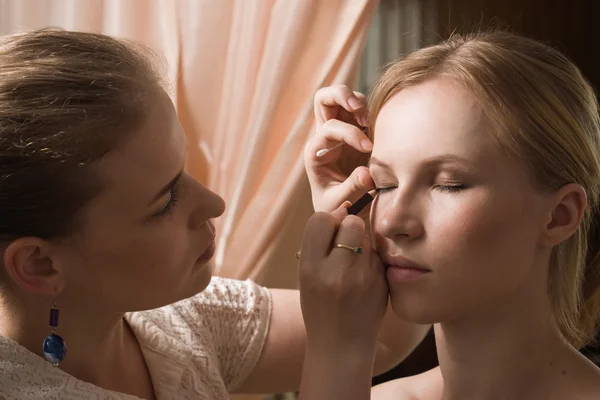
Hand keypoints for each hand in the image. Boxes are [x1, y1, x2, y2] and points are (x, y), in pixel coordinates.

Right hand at [298, 203, 387, 352]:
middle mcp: (336, 272)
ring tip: (354, 263)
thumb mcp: (306, 276)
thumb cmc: (320, 306)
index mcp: (311, 268)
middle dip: (349, 226)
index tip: (330, 230)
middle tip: (345, 243)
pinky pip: (378, 255)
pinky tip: (364, 278)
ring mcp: (362, 278)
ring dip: (362, 242)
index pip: (321, 219)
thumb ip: (319, 244)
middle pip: (351, 222)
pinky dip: (372, 259)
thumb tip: (344, 209)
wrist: (341, 345)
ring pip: (368, 237)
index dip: (328, 220)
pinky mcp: (381, 283)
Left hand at [305, 85, 375, 212]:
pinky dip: (370, 109)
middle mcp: (325, 136)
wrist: (341, 209)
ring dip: (358, 101)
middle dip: (341, 95)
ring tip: (369, 120)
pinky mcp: (357, 131)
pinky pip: (361, 109)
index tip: (369, 148)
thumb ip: (352, 188)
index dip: (350, 134)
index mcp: (315, 151)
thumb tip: (366, 174)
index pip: (330, 128)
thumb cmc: (335, 207)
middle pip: (324, 98)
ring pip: (343, 98)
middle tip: (359, 108)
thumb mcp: (339, 203)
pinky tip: (378, 123)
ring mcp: (340, 131)